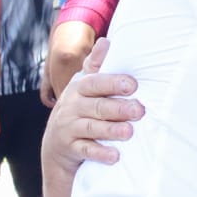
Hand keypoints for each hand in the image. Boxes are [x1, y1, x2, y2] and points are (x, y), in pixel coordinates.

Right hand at [40, 38, 142, 170]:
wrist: (57, 143)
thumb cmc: (79, 107)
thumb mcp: (84, 86)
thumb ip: (95, 65)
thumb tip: (106, 41)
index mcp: (79, 88)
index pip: (95, 83)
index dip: (112, 83)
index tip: (133, 85)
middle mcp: (72, 107)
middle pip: (97, 106)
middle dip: (118, 108)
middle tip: (140, 111)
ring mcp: (69, 128)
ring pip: (91, 127)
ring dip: (111, 130)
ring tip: (129, 132)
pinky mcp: (70, 148)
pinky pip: (85, 150)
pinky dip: (100, 153)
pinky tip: (115, 155)